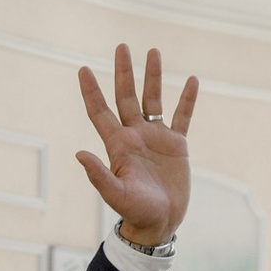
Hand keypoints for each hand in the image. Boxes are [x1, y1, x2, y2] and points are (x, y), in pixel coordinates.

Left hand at [76, 44, 198, 247]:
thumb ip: (99, 175)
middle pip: (126, 97)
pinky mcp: (177, 145)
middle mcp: (135, 136)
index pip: (100, 112)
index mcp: (118, 145)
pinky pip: (182, 117)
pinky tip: (191, 80)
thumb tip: (79, 153)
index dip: (91, 91)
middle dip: (124, 72)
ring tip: (154, 51)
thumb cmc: (135, 212)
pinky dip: (187, 99)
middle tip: (121, 47)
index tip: (82, 69)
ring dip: (153, 77)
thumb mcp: (116, 194)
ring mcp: (156, 139)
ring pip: (153, 100)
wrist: (160, 224)